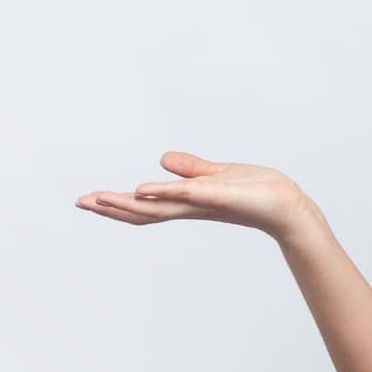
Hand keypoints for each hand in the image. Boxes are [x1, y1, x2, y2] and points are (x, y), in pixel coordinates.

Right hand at [75, 150, 317, 241]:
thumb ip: (191, 170)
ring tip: (98, 200)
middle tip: (80, 202)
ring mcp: (204, 204)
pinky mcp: (220, 197)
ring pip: (158, 207)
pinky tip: (142, 190)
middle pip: (144, 211)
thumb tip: (161, 159)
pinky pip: (187, 194)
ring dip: (126, 204)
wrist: (291, 208)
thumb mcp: (219, 175)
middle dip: (111, 207)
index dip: (118, 203)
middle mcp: (192, 208)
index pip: (147, 205)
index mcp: (189, 202)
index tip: (90, 199)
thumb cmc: (260, 194)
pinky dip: (164, 192)